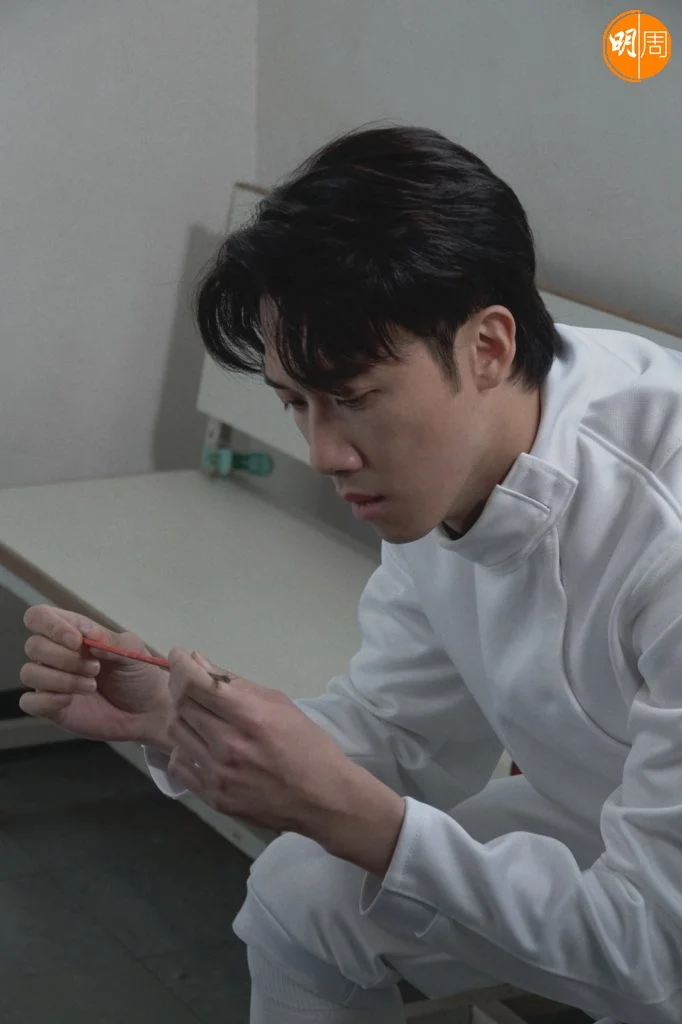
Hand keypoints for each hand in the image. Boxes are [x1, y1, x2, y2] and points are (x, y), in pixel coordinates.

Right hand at [21, 605, 173, 749]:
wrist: (147, 711)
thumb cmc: (138, 674)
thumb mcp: (131, 651)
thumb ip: (108, 640)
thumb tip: (84, 633)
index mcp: (72, 632)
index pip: (40, 616)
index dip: (52, 626)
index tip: (77, 641)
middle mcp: (56, 654)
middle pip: (33, 645)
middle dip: (65, 658)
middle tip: (96, 669)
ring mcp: (50, 681)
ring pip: (29, 673)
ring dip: (60, 680)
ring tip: (91, 686)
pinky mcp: (50, 707)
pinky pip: (28, 702)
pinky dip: (47, 700)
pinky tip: (70, 701)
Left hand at [166, 649, 405, 874]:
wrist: (322, 797)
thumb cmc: (307, 744)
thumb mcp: (279, 704)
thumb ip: (236, 683)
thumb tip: (198, 661)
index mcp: (249, 717)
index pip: (196, 684)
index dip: (180, 664)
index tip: (177, 654)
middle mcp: (228, 746)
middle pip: (181, 706)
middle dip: (180, 687)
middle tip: (190, 684)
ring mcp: (218, 775)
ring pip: (176, 733)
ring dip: (182, 716)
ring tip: (200, 715)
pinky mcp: (214, 797)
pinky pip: (180, 764)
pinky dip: (184, 748)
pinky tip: (201, 744)